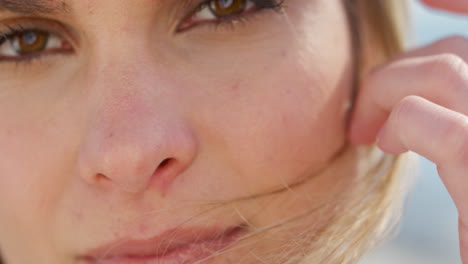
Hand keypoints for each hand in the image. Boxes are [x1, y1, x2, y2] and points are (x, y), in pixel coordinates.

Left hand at [348, 0, 467, 261]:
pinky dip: (398, 122)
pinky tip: (387, 144)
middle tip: (368, 109)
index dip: (461, 4)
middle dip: (400, 70)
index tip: (424, 0)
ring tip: (369, 130)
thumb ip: (456, 116)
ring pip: (444, 71)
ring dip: (389, 90)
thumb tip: (413, 99)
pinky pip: (427, 118)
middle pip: (455, 54)